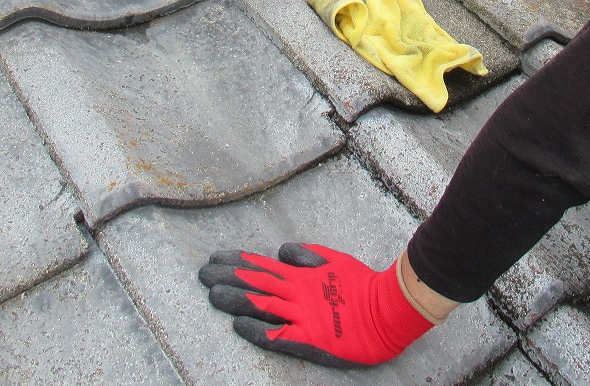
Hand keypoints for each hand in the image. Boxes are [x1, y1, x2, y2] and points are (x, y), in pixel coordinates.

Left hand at [199, 242, 432, 367]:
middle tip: (202, 274)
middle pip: (254, 283)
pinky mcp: (309, 338)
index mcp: (300, 275)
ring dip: (234, 299)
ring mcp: (301, 315)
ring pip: (260, 305)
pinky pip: (277, 335)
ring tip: (211, 295)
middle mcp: (296, 292)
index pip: (261, 265)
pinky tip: (238, 326)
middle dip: (225, 277)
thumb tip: (281, 252)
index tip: (215, 258)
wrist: (387, 310)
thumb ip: (306, 255)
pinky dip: (257, 329)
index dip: (236, 262)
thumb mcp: (333, 260)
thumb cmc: (362, 285)